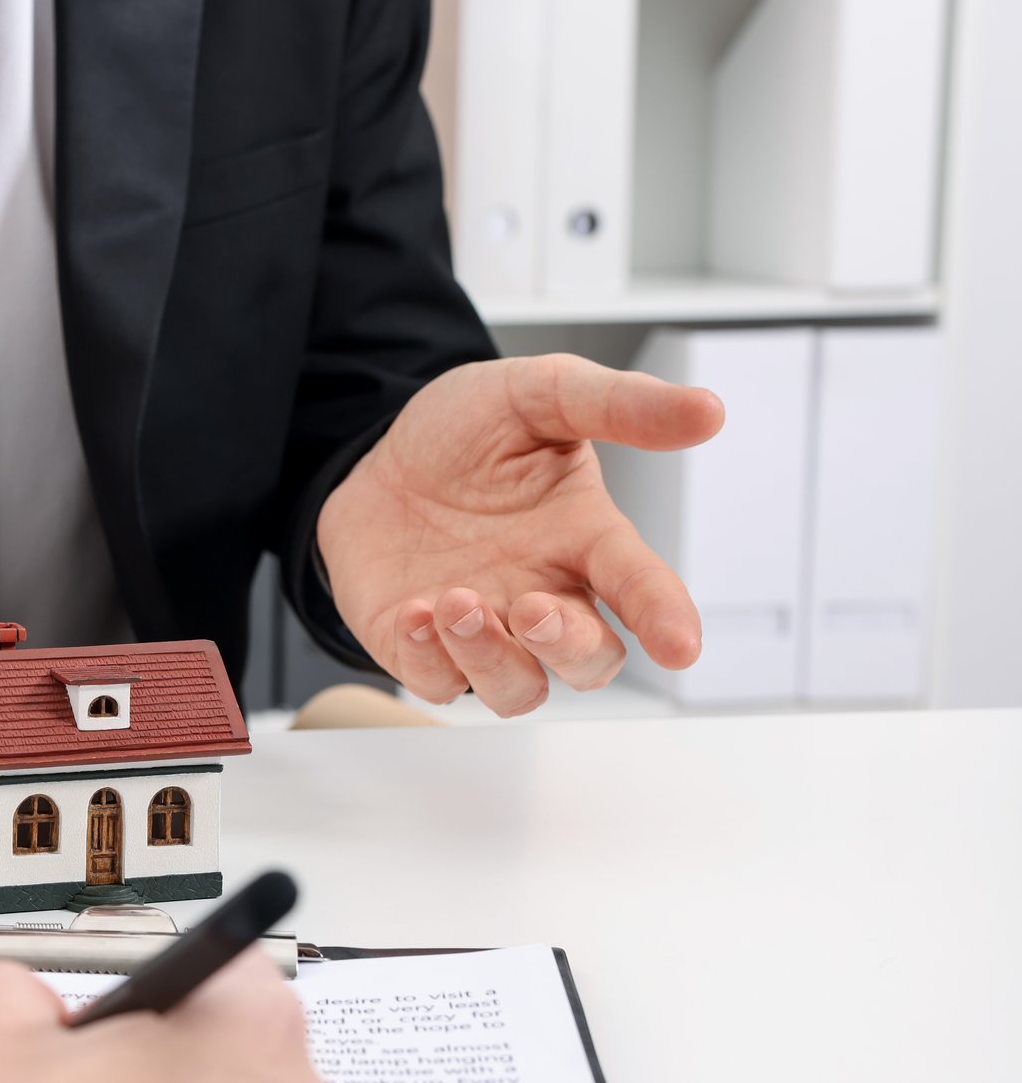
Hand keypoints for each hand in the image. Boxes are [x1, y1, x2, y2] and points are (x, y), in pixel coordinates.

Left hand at [315, 353, 725, 716]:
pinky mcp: (420, 646)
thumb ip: (618, 403)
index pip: (641, 586)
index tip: (679, 645)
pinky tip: (414, 613)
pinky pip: (437, 682)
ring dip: (493, 659)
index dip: (665, 617)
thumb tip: (707, 409)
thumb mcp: (538, 394)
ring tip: (456, 602)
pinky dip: (429, 660)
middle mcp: (543, 592)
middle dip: (570, 648)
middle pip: (589, 660)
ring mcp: (484, 627)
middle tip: (534, 610)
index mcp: (583, 538)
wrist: (374, 453)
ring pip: (518, 688)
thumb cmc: (464, 433)